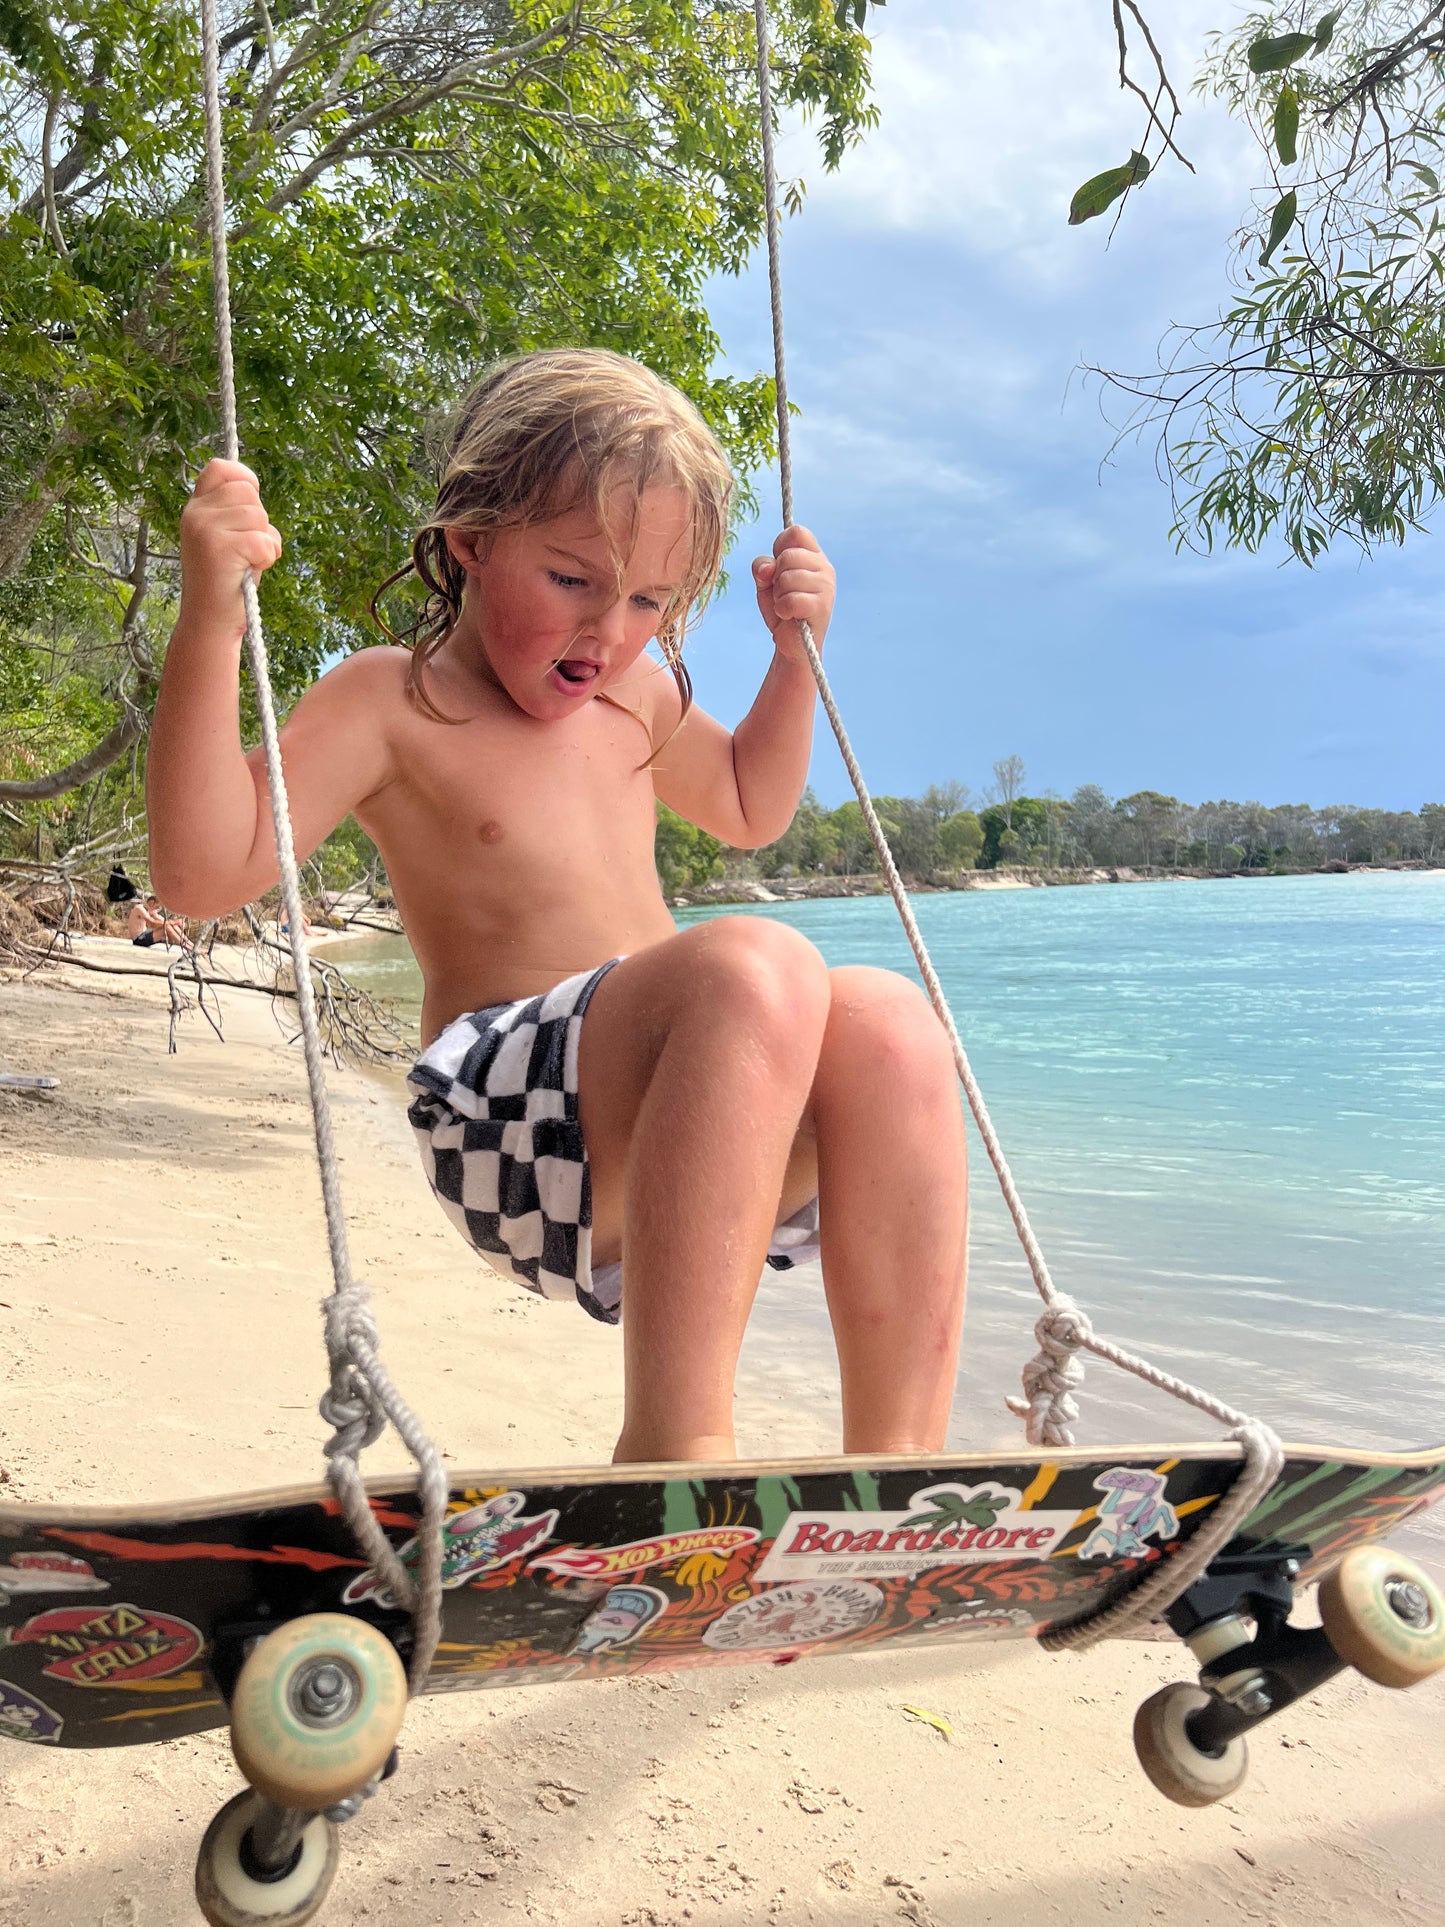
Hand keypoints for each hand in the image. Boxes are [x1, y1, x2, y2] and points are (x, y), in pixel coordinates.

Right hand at [178, 459, 282, 629]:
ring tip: (247, 563)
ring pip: (259, 516)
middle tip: (246, 550)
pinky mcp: (219, 547)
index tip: (252, 502)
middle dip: (260, 521)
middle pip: (249, 492)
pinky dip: (267, 557)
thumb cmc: (227, 581)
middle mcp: (195, 514)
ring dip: (265, 542)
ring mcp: (204, 529)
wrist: (210, 622)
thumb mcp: (227, 538)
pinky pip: (263, 540)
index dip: (244, 478)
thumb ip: (235, 512)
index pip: (221, 468)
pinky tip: (250, 571)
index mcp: (195, 508)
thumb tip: (252, 485)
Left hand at [752, 525, 833, 664]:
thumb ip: (762, 567)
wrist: (791, 644)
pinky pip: (791, 599)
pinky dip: (782, 609)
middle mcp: (824, 568)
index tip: (777, 567)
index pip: (797, 532)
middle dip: (776, 577)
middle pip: (788, 555)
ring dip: (779, 595)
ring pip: (788, 578)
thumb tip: (767, 568)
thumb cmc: (782, 609)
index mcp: (813, 556)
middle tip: (783, 593)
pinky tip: (789, 615)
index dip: (780, 546)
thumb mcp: (766, 583)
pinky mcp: (822, 607)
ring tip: (786, 605)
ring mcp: (826, 587)